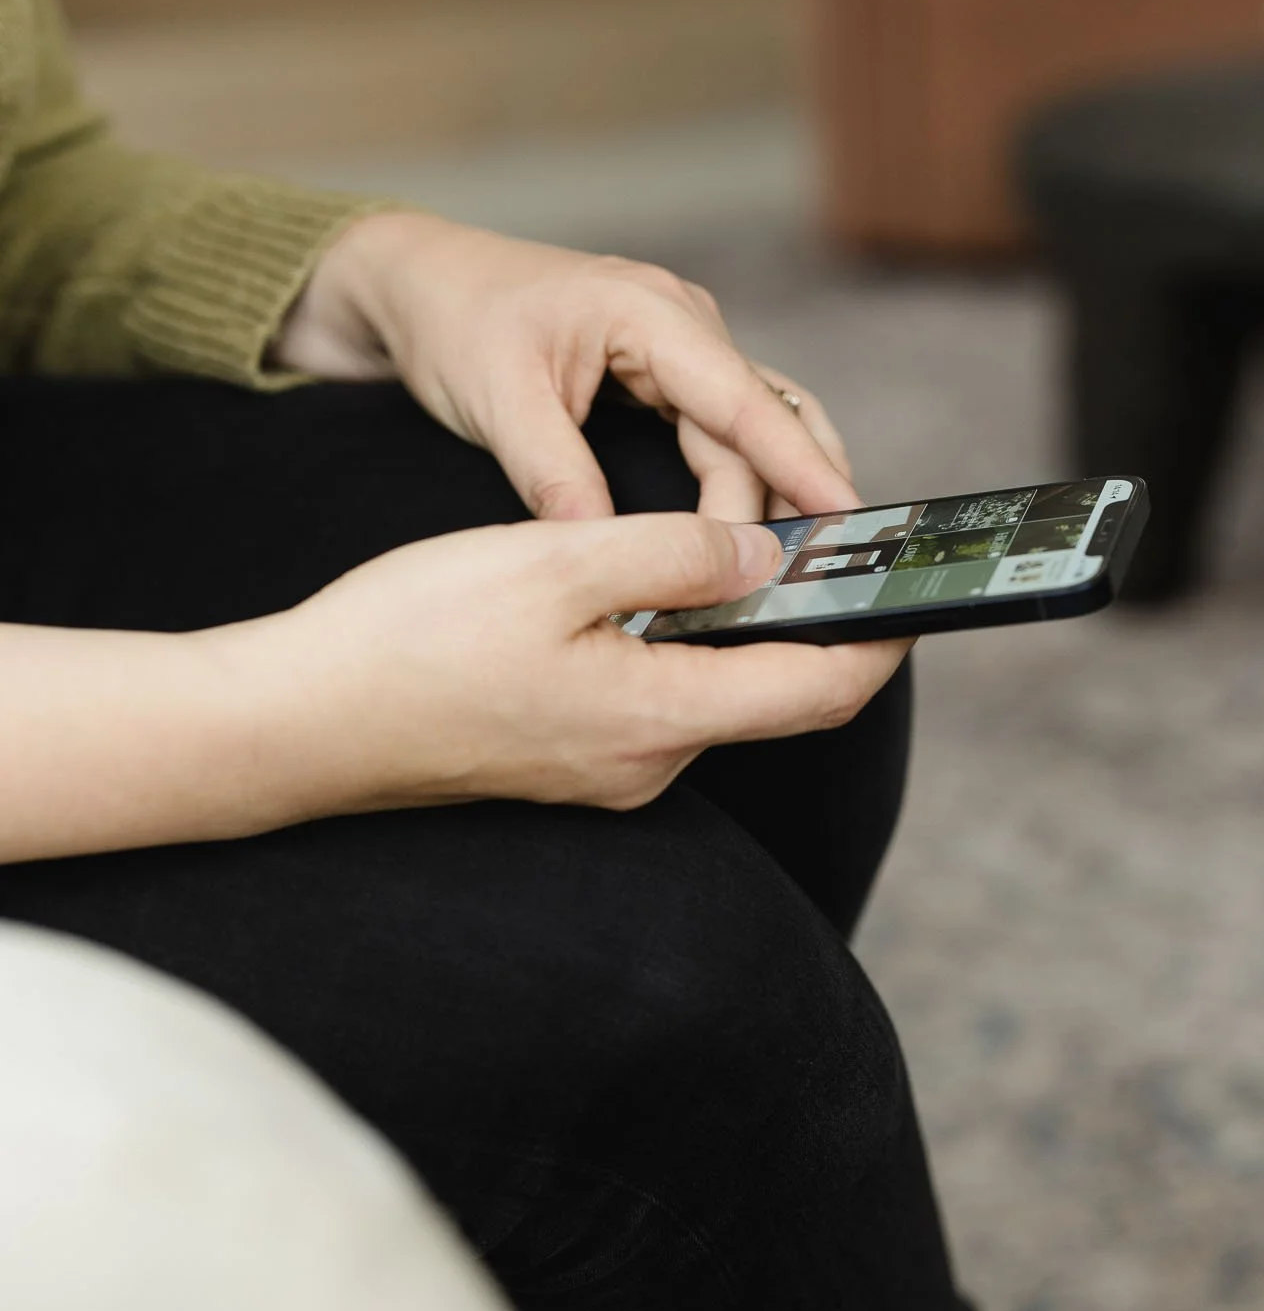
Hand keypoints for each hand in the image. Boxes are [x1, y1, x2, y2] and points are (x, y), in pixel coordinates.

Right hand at [255, 510, 907, 814]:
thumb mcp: (555, 562)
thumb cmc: (412, 639)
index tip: (919, 585)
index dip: (882, 636)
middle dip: (813, 620)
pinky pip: (655, 699)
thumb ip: (675, 553)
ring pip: (710, 691)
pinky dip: (679, 644)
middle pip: (773, 693)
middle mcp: (648, 763)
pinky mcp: (566, 760)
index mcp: (660, 718)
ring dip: (738, 626)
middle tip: (830, 539)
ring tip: (743, 545)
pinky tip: (650, 589)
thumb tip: (766, 557)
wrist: (297, 722)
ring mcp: (605, 771)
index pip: (821, 689)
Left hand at [275, 212, 858, 524]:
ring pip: (753, 429)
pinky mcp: (667, 373)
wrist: (418, 282)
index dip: (800, 465)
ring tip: (795, 569)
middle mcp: (682, 322)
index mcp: (648, 312)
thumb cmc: (455, 324)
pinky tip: (747, 537)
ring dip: (772, 495)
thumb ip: (552, 472)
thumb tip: (600, 548)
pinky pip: (725, 432)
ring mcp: (681, 346)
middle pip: (765, 420)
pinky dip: (742, 483)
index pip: (745, 400)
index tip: (845, 520)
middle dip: (793, 496)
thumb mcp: (496, 400)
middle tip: (815, 575)